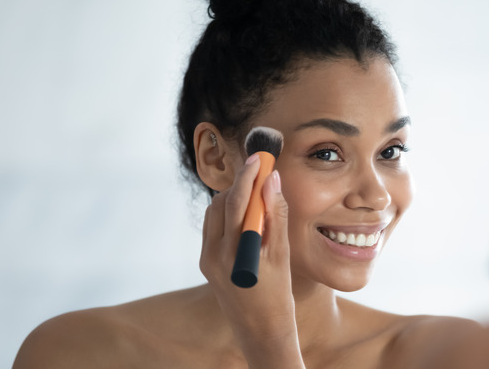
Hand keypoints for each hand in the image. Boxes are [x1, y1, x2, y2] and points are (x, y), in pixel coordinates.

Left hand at [200, 155, 302, 366]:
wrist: (260, 329)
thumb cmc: (277, 294)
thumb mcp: (282, 254)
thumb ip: (276, 215)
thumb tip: (272, 181)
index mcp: (234, 253)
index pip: (237, 202)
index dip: (248, 175)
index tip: (260, 157)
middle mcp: (214, 255)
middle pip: (221, 203)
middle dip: (241, 185)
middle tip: (261, 173)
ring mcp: (207, 259)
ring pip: (215, 212)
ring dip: (233, 199)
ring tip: (257, 197)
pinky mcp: (206, 262)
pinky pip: (213, 226)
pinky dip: (229, 214)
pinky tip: (247, 218)